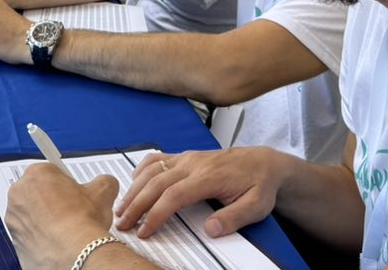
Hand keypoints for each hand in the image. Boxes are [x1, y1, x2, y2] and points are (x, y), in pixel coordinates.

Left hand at [7, 165, 121, 269]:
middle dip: (52, 200)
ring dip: (44, 219)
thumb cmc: (81, 223)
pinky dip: (40, 238)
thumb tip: (106, 184)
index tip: (72, 192)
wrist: (75, 254)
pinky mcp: (14, 241)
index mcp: (36, 174)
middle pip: (37, 192)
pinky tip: (57, 241)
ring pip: (31, 215)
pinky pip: (28, 235)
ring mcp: (13, 219)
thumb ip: (103, 181)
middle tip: (71, 211)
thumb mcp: (103, 191)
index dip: (64, 184)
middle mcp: (19, 194)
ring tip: (65, 228)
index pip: (50, 172)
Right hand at [114, 147, 290, 238]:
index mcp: (208, 176)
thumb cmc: (259, 184)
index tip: (144, 230)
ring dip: (134, 188)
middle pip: (155, 182)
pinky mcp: (186, 156)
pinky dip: (141, 169)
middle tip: (122, 223)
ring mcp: (187, 157)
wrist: (264, 163)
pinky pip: (158, 158)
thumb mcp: (256, 206)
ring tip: (122, 207)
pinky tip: (134, 182)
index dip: (155, 214)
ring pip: (152, 169)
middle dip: (136, 204)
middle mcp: (193, 163)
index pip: (173, 195)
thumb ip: (233, 218)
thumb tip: (210, 229)